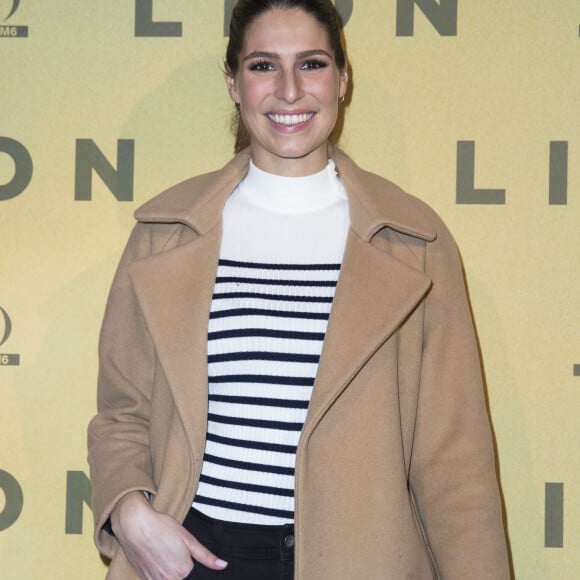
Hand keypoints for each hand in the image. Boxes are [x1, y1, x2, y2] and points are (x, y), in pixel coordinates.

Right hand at [110, 491, 227, 579]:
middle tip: (176, 553)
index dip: (193, 569)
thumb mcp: (188, 538)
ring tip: (167, 555)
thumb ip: (206, 556)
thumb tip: (222, 565)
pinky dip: (160, 574)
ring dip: (171, 572)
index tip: (188, 560)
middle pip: (180, 579)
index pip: (193, 577)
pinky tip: (159, 559)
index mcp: (182, 572)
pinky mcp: (143, 578)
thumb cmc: (161, 528)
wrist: (134, 524)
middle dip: (182, 571)